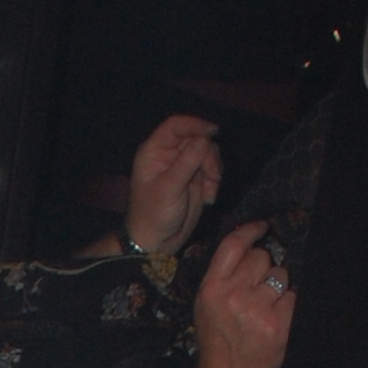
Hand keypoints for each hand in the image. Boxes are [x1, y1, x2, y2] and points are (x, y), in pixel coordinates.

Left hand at [124, 113, 220, 256]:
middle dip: (208, 155)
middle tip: (213, 176)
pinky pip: (212, 168)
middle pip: (197, 137)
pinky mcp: (195, 178)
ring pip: (208, 151)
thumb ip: (187, 162)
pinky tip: (209, 197)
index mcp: (155, 151)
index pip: (176, 126)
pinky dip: (215, 180)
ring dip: (214, 169)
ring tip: (209, 192)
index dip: (194, 124)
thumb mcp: (169, 188)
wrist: (157, 243)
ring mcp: (183, 165)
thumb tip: (205, 138)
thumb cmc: (153, 216)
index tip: (212, 132)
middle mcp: (169, 154)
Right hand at [190, 221, 295, 367]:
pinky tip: (274, 319)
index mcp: (211, 289)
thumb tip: (248, 245)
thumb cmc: (217, 340)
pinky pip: (292, 296)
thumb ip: (222, 275)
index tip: (261, 228)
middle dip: (262, 270)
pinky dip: (287, 306)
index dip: (250, 231)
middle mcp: (233, 296)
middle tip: (256, 291)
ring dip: (276, 289)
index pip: (234, 245)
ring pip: (280, 275)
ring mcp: (257, 310)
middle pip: (261, 258)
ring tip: (263, 309)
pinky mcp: (278, 324)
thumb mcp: (205, 305)